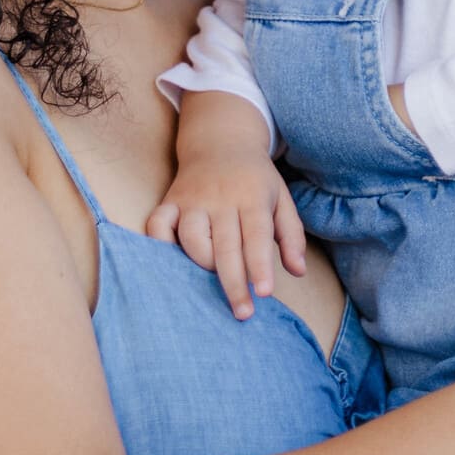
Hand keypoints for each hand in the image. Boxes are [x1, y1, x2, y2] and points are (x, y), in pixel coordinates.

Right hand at [147, 90, 306, 315]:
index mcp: (252, 197)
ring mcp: (191, 199)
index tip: (264, 294)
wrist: (220, 141)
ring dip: (202, 265)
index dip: (260, 266)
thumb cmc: (255, 179)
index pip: (256, 236)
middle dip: (234, 283)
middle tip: (243, 313)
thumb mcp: (282, 199)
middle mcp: (220, 198)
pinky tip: (172, 264)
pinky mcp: (169, 201)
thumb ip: (291, 236)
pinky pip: (157, 225)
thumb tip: (297, 271)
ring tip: (214, 281)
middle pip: (225, 246)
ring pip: (191, 239)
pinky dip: (160, 246)